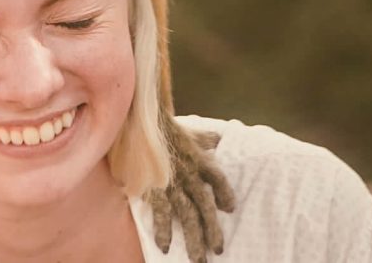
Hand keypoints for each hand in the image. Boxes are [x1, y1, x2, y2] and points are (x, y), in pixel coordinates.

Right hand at [146, 116, 235, 262]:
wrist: (142, 122)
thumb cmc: (166, 128)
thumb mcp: (191, 132)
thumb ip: (206, 138)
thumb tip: (218, 138)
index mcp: (200, 161)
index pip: (219, 179)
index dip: (225, 194)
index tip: (230, 208)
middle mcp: (190, 175)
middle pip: (206, 207)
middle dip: (212, 230)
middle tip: (217, 251)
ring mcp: (173, 185)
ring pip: (188, 216)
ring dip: (193, 239)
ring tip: (198, 259)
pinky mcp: (154, 189)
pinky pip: (162, 214)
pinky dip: (164, 230)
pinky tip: (165, 247)